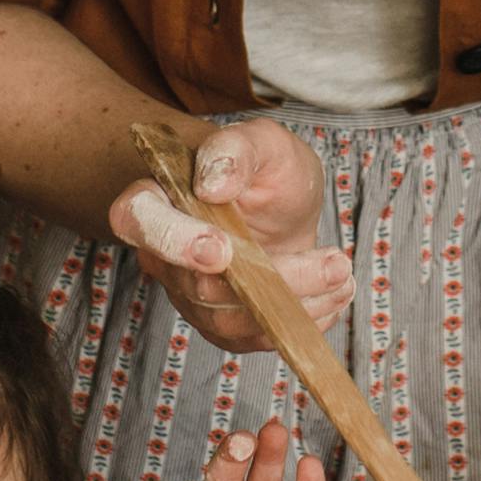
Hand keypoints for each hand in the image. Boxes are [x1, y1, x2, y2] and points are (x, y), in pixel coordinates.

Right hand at [103, 113, 352, 356]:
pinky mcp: (223, 325)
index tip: (222, 248)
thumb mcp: (264, 142)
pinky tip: (333, 294)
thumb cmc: (265, 168)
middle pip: (200, 283)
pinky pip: (253, 339)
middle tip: (334, 262)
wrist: (283, 206)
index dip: (173, 240)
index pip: (137, 221)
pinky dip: (301, 321)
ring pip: (231, 320)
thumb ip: (236, 149)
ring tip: (342, 273)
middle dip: (275, 279)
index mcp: (158, 198)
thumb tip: (213, 184)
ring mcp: (190, 296)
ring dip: (297, 304)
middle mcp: (164, 255)